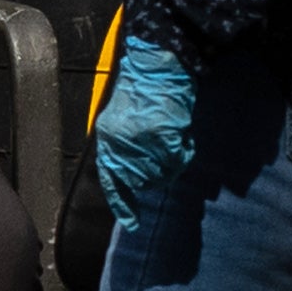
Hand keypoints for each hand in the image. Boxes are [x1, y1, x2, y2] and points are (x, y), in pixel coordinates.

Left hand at [91, 31, 195, 225]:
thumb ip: (122, 151)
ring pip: (162, 171)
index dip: (122, 204)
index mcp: (107, 141)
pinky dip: (184, 150)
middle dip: (156, 176)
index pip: (112, 182)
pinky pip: (179, 156)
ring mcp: (141, 140)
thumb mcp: (119, 123)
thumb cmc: (140, 94)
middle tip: (166, 158)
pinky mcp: (162, 134)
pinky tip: (182, 136)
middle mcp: (120, 144)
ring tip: (173, 141)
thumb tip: (135, 179)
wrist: (154, 67)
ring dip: (172, 163)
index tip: (132, 223)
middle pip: (142, 180)